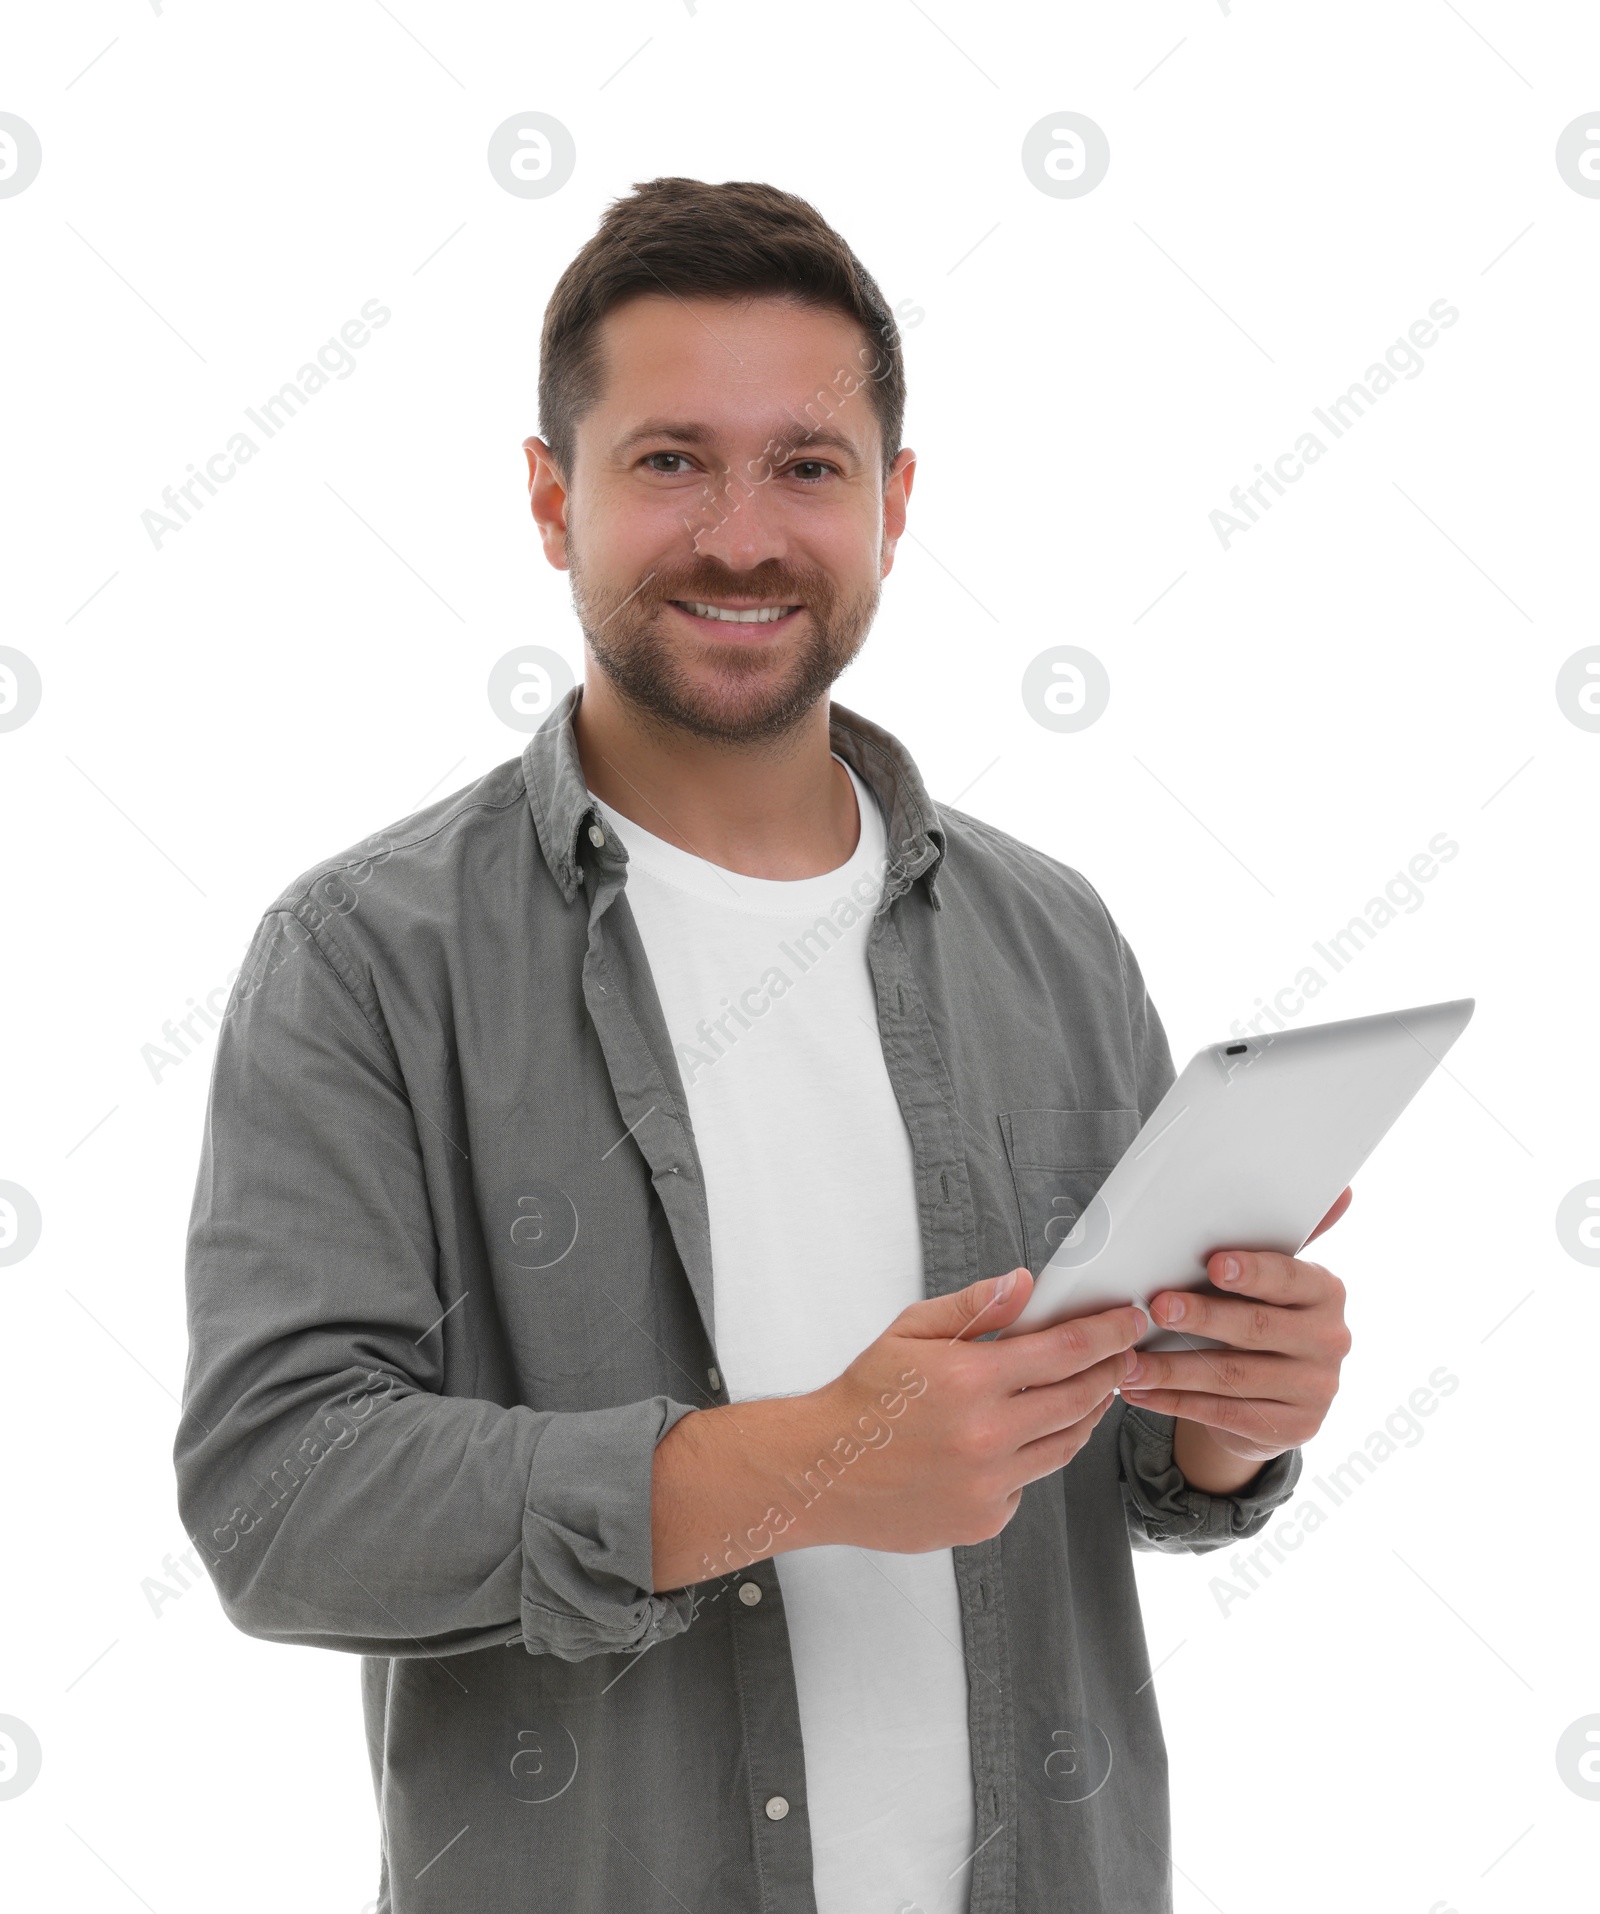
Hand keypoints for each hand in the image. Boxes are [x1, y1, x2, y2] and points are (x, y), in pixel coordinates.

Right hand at [804, 1267, 1146, 1553]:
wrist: (822, 1472)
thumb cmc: (863, 1401)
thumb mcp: (910, 1333)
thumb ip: (974, 1307)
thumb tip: (1023, 1284)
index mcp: (969, 1380)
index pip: (1065, 1351)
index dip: (1107, 1333)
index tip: (1128, 1323)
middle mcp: (986, 1435)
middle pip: (1079, 1399)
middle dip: (1109, 1371)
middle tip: (1120, 1356)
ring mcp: (988, 1484)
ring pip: (1064, 1444)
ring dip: (1083, 1414)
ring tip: (1085, 1392)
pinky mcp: (984, 1519)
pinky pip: (1029, 1483)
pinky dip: (1032, 1458)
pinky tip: (1017, 1439)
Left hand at [1120, 1186, 1353, 1493]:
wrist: (1276, 1398)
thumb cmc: (1260, 1318)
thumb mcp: (1271, 1281)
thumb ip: (1280, 1240)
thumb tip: (1340, 1191)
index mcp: (1326, 1292)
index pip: (1289, 1278)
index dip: (1253, 1272)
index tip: (1213, 1264)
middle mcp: (1331, 1341)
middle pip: (1256, 1328)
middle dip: (1201, 1317)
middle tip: (1155, 1308)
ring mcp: (1316, 1390)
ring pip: (1231, 1376)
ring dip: (1172, 1368)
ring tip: (1127, 1361)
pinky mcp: (1293, 1429)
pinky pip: (1223, 1414)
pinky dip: (1174, 1402)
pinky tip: (1138, 1391)